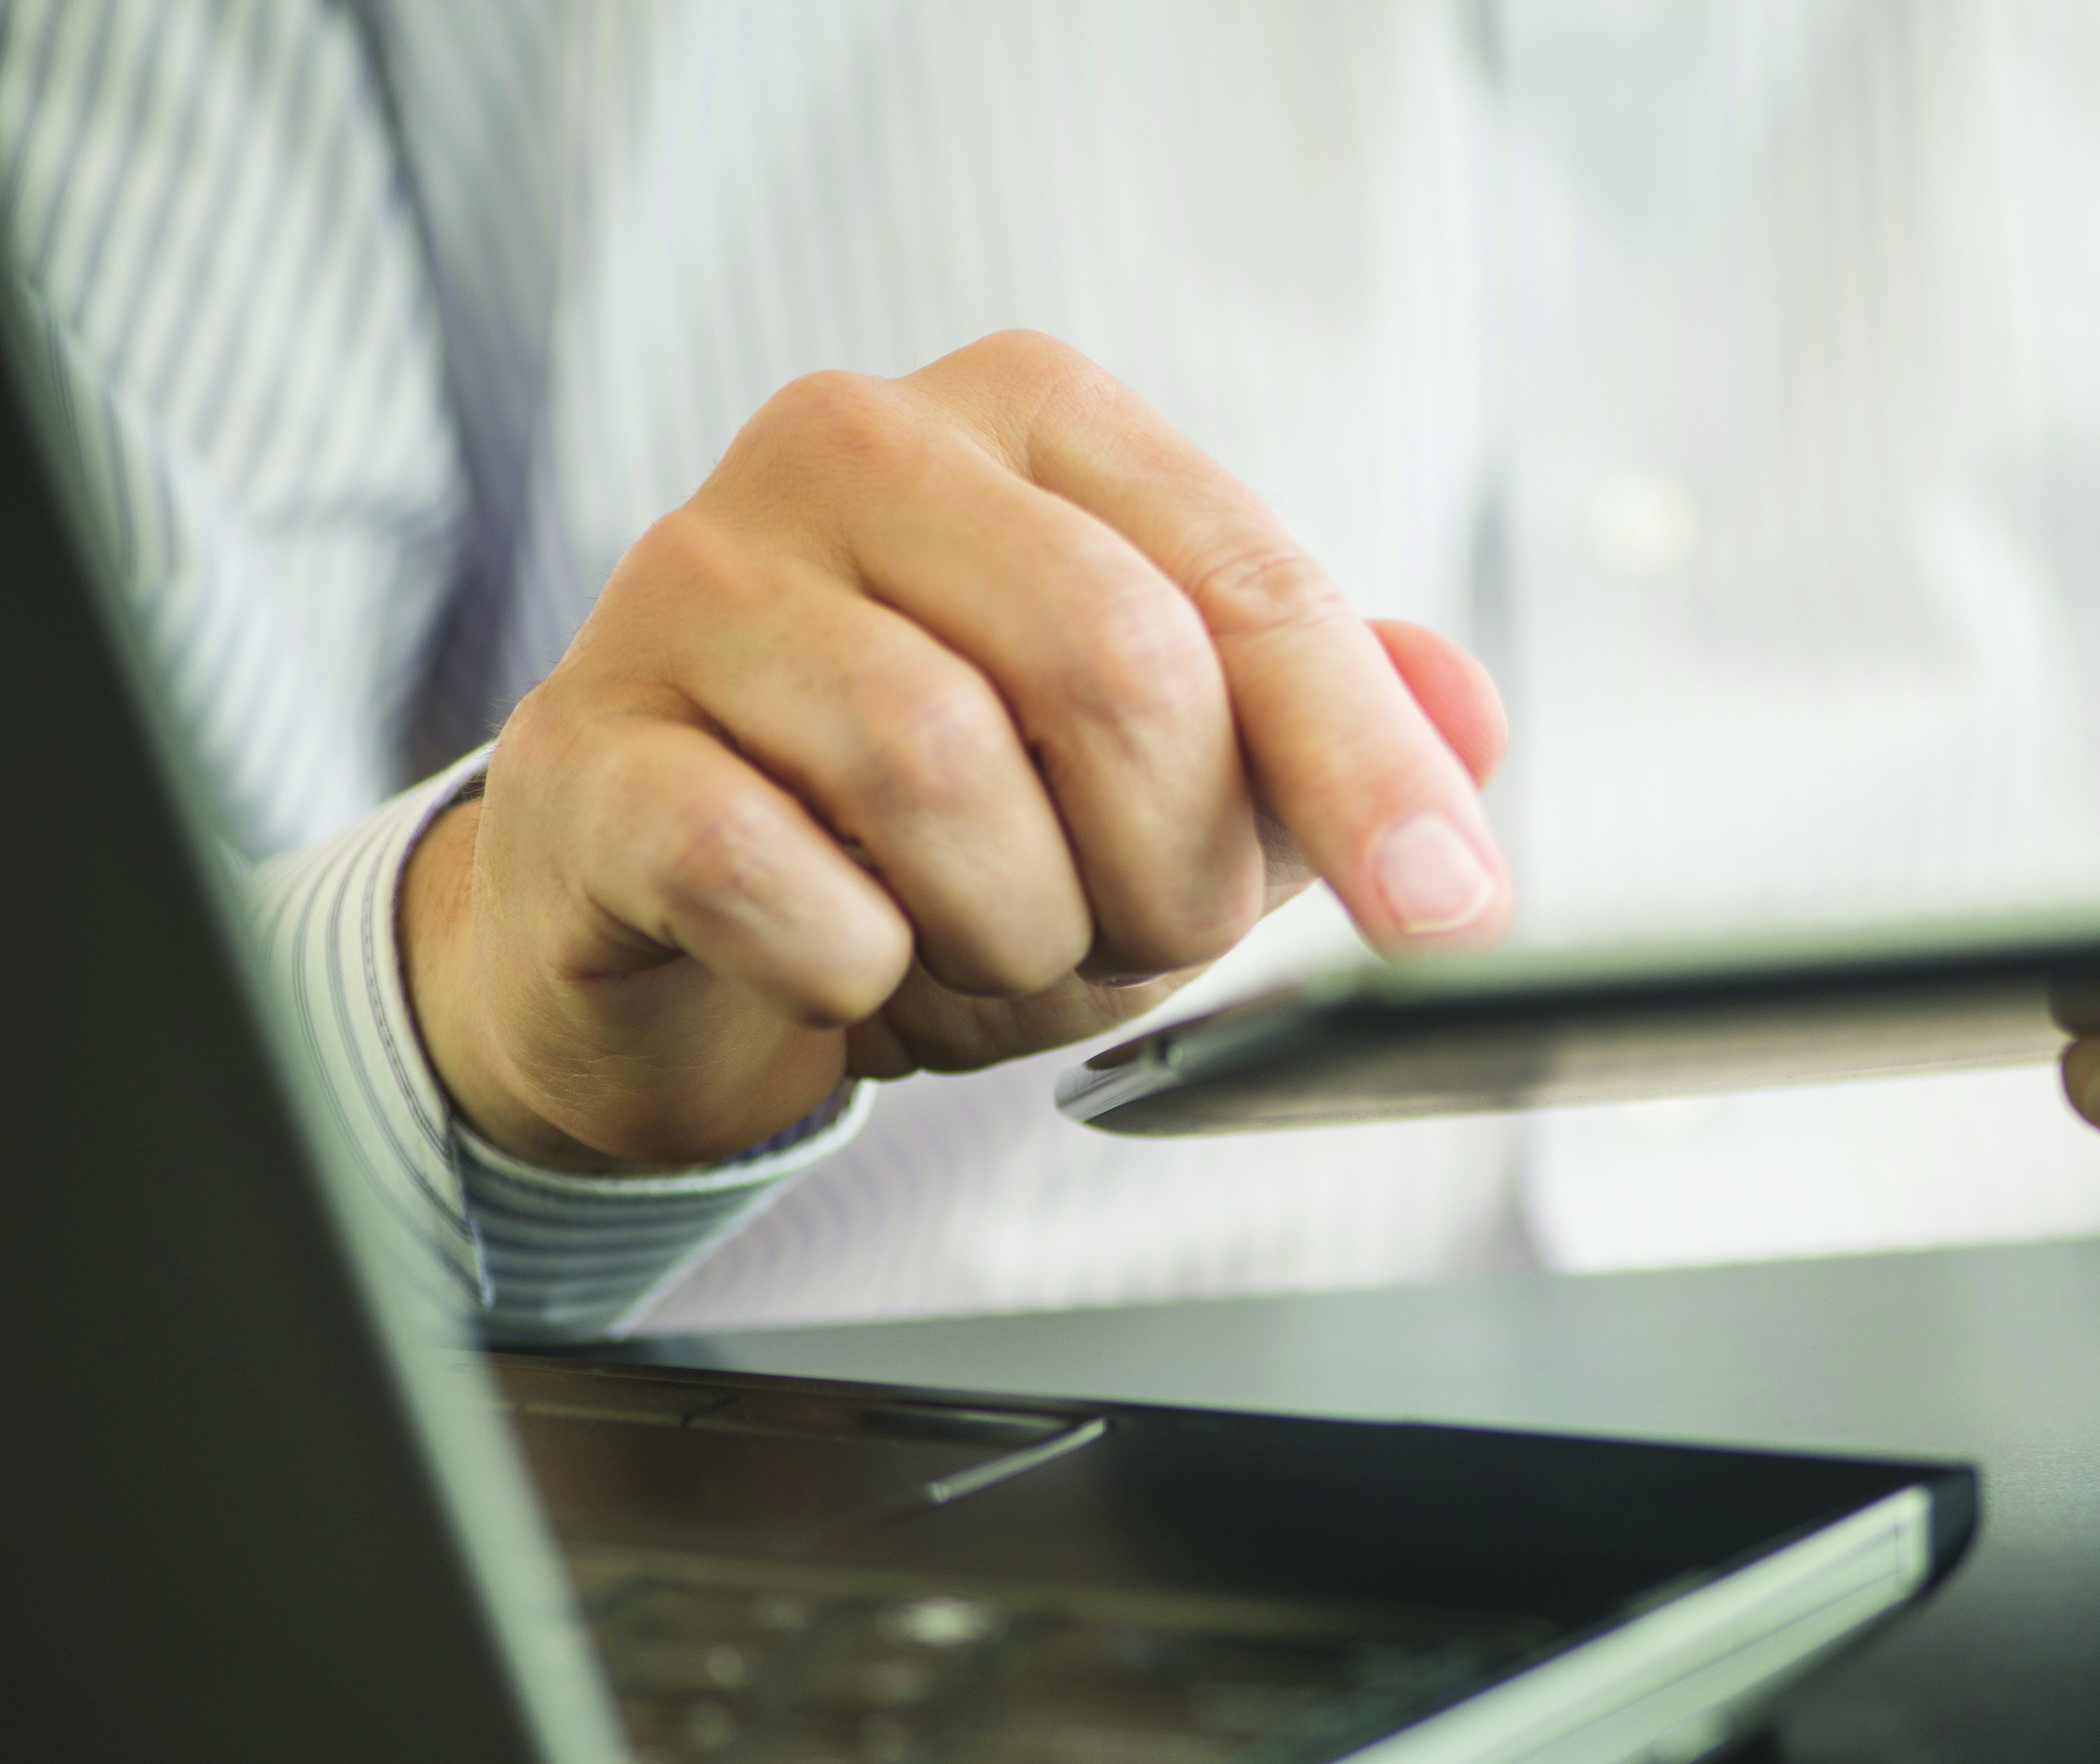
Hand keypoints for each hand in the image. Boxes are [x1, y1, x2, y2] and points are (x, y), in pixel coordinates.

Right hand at [402, 331, 1511, 1171]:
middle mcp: (851, 446)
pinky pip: (776, 878)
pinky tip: (843, 960)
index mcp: (1026, 415)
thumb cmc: (935, 831)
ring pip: (942, 773)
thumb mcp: (1167, 780)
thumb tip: (1468, 712)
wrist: (672, 927)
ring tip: (974, 938)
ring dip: (1009, 929)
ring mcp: (695, 580)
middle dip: (1164, 866)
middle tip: (1127, 933)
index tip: (1451, 916)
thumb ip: (1321, 730)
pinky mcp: (590, 744)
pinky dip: (854, 969)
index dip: (1366, 770)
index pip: (1249, 590)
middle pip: (1114, 663)